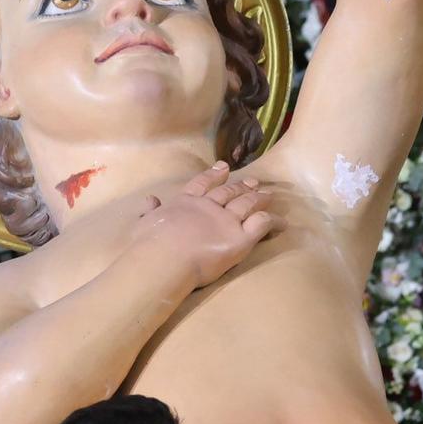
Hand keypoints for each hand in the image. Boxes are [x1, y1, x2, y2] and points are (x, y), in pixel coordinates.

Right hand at [133, 161, 277, 289]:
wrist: (165, 257)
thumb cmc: (149, 243)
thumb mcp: (143, 223)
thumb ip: (148, 210)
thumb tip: (150, 199)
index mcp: (186, 202)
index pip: (202, 184)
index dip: (214, 175)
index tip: (224, 167)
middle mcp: (209, 207)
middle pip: (229, 192)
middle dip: (242, 186)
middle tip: (253, 180)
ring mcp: (227, 221)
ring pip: (248, 204)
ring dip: (258, 198)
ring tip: (268, 195)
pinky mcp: (241, 239)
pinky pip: (261, 225)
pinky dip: (272, 221)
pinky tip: (279, 221)